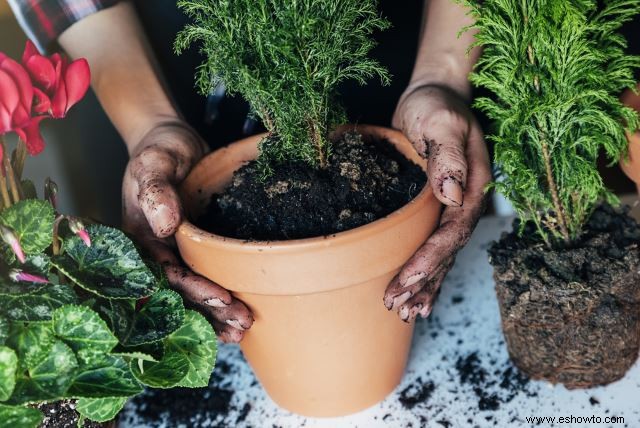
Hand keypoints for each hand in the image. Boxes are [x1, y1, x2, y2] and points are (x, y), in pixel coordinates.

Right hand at [122, 121, 253, 341]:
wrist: (172, 142)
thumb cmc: (160, 150)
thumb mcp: (155, 162)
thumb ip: (156, 189)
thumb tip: (164, 225)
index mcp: (141, 241)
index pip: (166, 274)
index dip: (193, 290)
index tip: (222, 299)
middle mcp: (157, 254)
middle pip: (181, 294)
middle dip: (210, 313)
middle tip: (241, 326)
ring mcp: (176, 254)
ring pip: (194, 293)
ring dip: (216, 315)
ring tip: (243, 331)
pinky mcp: (194, 251)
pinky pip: (206, 278)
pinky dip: (221, 298)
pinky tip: (239, 313)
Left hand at [384, 84, 490, 321]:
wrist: (434, 95)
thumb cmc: (436, 104)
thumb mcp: (440, 120)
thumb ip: (446, 154)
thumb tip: (450, 193)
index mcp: (473, 186)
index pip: (452, 231)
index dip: (430, 258)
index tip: (407, 280)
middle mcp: (466, 202)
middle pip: (448, 251)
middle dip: (424, 282)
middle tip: (398, 306)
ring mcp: (453, 207)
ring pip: (442, 255)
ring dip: (426, 285)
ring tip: (406, 311)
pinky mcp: (436, 208)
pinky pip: (433, 244)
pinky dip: (425, 269)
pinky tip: (414, 290)